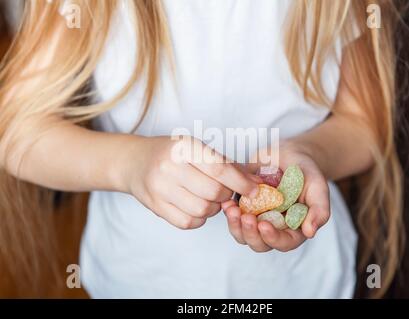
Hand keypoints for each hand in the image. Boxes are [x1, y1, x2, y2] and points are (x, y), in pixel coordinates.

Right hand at [122, 136, 259, 229]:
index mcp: (184, 147)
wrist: (135, 161)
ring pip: (202, 210)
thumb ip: (226, 164)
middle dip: (226, 195)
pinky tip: (196, 207)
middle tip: (225, 192)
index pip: (219, 169)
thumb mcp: (197, 148)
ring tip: (209, 198)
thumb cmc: (172, 153)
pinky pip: (188, 222)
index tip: (254, 190)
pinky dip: (199, 219)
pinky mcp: (155, 206)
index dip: (241, 182)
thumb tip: (256, 181)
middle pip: (213, 192)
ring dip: (213, 208)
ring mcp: (160, 188)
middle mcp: (170, 167)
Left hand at [222, 146, 329, 251]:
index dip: (272, 238)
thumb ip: (319, 210)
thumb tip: (310, 232)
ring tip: (232, 209)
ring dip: (235, 225)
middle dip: (250, 233)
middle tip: (246, 217)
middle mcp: (274, 228)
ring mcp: (257, 218)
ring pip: (242, 234)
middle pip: (259, 243)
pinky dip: (229, 211)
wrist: (288, 154)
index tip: (264, 225)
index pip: (283, 243)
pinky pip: (233, 216)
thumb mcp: (318, 187)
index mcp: (294, 229)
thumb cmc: (306, 172)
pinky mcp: (243, 207)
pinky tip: (227, 202)